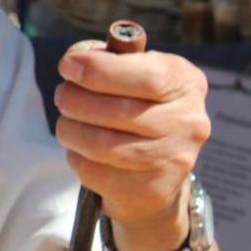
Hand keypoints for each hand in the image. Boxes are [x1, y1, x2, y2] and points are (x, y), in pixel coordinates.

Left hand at [54, 44, 209, 250]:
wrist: (156, 168)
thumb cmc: (136, 105)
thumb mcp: (133, 72)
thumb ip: (109, 59)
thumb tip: (76, 60)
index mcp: (185, 82)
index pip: (147, 77)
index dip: (99, 70)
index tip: (67, 66)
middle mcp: (188, 122)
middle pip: (117, 112)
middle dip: (74, 99)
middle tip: (62, 95)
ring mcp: (173, 160)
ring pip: (101, 145)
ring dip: (70, 129)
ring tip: (66, 121)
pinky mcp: (151, 190)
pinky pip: (95, 171)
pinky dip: (76, 156)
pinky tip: (80, 148)